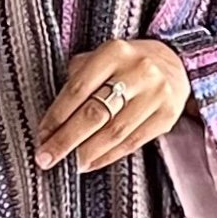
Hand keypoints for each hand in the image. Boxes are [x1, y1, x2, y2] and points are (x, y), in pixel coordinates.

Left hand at [34, 37, 191, 172]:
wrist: (175, 63)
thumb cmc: (126, 64)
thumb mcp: (102, 59)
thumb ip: (79, 78)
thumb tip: (52, 122)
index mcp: (115, 52)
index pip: (78, 89)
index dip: (56, 116)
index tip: (41, 136)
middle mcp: (138, 70)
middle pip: (94, 113)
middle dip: (66, 140)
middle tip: (46, 158)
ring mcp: (156, 94)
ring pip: (114, 132)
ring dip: (86, 153)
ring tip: (69, 165)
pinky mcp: (167, 115)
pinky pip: (132, 142)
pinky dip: (108, 157)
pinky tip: (91, 163)